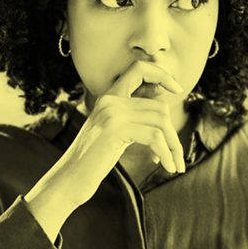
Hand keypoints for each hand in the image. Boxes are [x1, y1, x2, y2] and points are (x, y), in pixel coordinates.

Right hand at [24, 60, 186, 239]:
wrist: (68, 180)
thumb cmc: (93, 161)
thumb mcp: (115, 133)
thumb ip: (134, 117)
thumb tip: (162, 104)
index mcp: (109, 97)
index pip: (139, 68)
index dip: (161, 74)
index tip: (177, 88)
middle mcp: (110, 100)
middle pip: (159, 106)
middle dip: (174, 134)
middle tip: (178, 157)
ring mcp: (111, 113)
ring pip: (161, 121)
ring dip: (174, 146)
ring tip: (176, 165)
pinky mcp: (114, 129)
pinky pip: (155, 136)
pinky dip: (167, 153)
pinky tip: (168, 167)